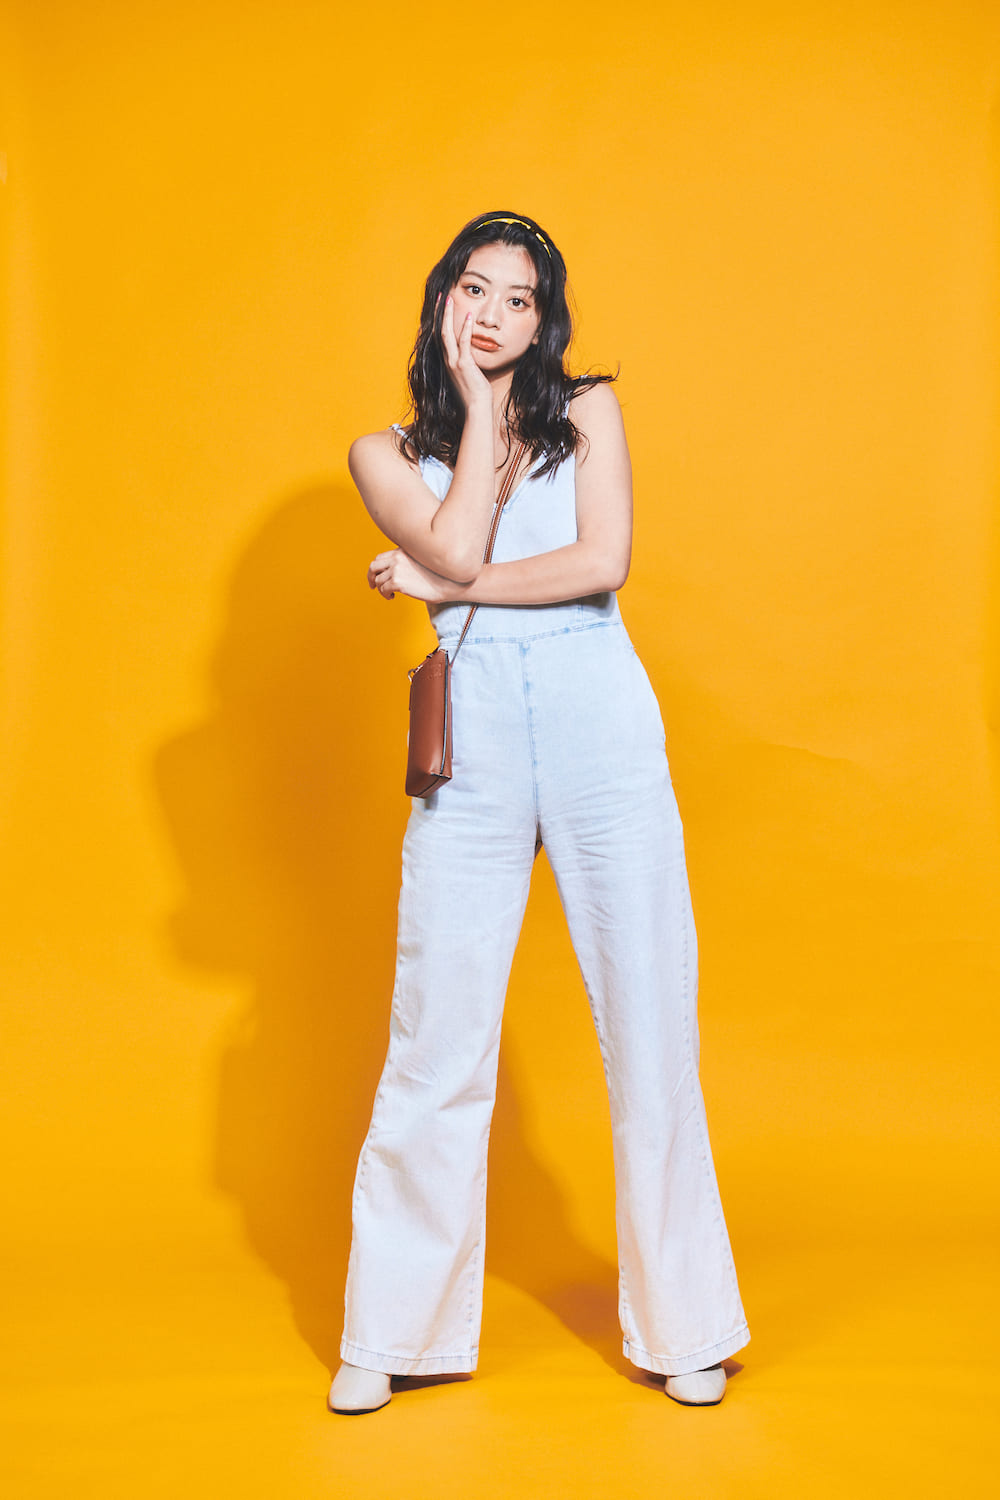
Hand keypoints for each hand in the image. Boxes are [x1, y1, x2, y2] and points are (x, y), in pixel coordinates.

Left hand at [368, 548, 463, 603]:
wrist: (450, 583)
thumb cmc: (440, 575)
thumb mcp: (422, 560)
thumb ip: (408, 562)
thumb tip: (399, 571)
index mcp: (402, 550)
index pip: (381, 557)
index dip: (377, 567)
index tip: (378, 575)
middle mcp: (397, 557)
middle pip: (374, 566)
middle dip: (371, 576)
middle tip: (373, 585)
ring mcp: (396, 569)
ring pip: (378, 580)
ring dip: (381, 589)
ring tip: (390, 594)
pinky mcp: (397, 582)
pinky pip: (383, 590)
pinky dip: (385, 595)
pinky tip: (392, 597)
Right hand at [438, 293, 491, 411]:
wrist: (476, 408)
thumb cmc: (474, 394)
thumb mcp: (468, 375)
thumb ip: (467, 363)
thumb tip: (470, 356)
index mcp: (448, 362)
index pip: (441, 337)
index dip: (439, 321)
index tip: (441, 307)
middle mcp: (447, 361)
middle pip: (440, 331)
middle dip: (440, 313)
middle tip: (441, 296)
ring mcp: (454, 363)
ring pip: (447, 334)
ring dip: (448, 315)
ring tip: (449, 299)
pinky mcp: (464, 365)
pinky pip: (463, 343)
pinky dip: (465, 329)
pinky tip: (468, 316)